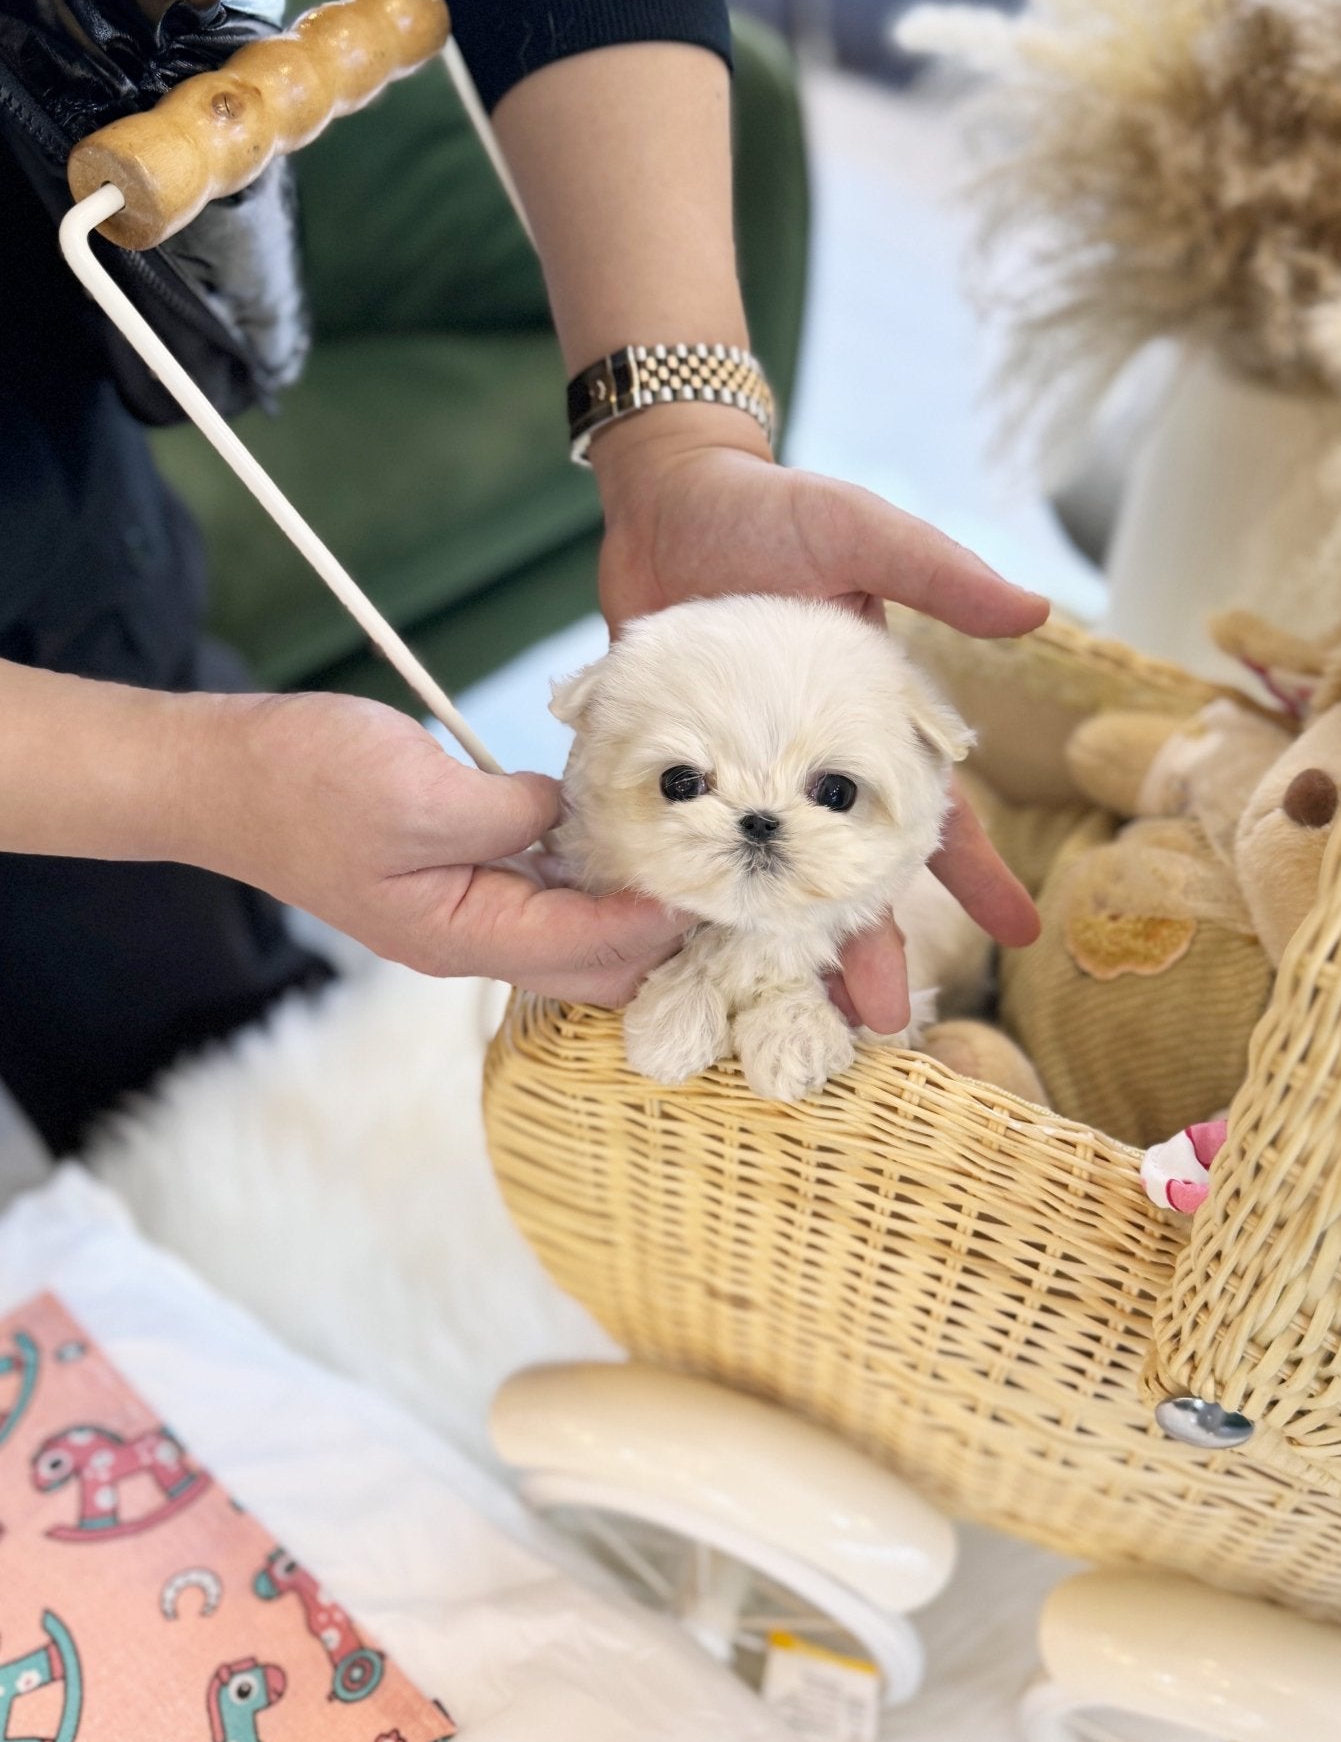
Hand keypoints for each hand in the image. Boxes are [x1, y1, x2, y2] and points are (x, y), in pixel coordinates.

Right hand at [188, 689, 684, 1002]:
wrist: (223, 775)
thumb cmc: (305, 782)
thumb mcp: (421, 790)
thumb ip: (512, 814)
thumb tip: (572, 815)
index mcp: (462, 935)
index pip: (593, 948)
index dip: (662, 916)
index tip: (717, 876)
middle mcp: (470, 941)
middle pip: (597, 965)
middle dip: (661, 930)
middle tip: (717, 870)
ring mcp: (463, 916)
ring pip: (576, 935)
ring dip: (630, 903)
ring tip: (686, 855)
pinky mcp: (457, 881)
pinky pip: (544, 896)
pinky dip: (589, 874)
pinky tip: (620, 832)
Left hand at [594, 414, 1049, 1029]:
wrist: (665, 496)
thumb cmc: (774, 510)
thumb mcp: (862, 533)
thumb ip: (938, 574)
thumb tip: (1036, 609)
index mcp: (868, 728)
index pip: (934, 814)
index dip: (976, 875)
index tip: (1019, 936)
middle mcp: (804, 768)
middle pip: (842, 874)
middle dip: (865, 946)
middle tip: (881, 1021)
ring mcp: (733, 778)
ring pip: (760, 881)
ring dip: (770, 946)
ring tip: (773, 1013)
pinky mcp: (664, 771)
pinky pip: (672, 845)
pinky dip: (673, 898)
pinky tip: (670, 955)